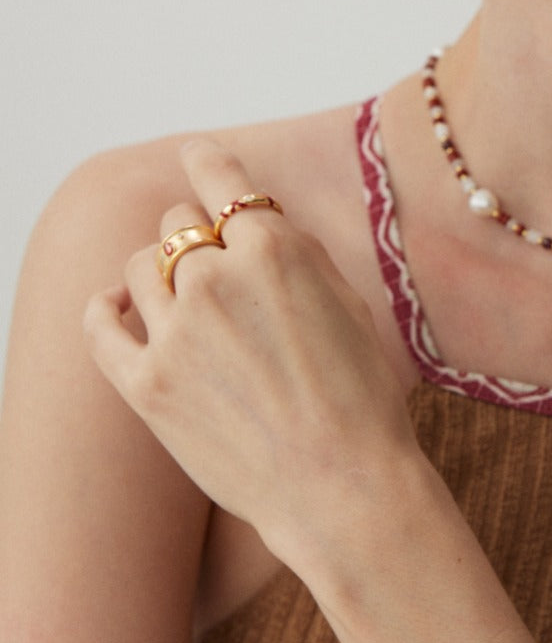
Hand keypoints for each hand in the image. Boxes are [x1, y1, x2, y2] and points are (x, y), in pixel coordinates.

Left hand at [83, 139, 416, 569]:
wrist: (342, 486)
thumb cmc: (359, 398)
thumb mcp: (346, 302)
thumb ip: (295, 252)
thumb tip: (253, 222)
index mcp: (273, 248)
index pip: (218, 177)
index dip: (206, 161)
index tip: (197, 156)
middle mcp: (215, 277)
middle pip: (177, 224)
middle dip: (197, 240)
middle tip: (219, 275)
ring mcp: (175, 331)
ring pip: (140, 267)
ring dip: (160, 277)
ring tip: (185, 307)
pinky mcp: (145, 383)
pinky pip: (101, 323)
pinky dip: (106, 309)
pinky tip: (118, 310)